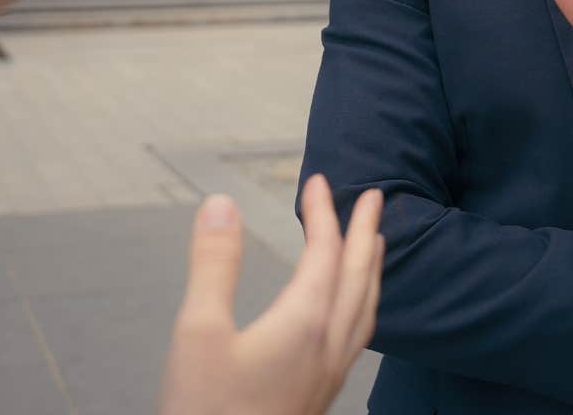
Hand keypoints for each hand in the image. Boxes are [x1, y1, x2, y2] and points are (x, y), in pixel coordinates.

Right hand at [159, 176, 384, 414]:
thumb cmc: (205, 411)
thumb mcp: (198, 332)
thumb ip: (214, 265)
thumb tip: (222, 202)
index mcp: (304, 323)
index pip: (326, 252)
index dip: (324, 212)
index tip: (319, 180)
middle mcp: (328, 346)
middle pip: (359, 276)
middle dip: (365, 232)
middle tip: (373, 197)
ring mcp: (328, 374)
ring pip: (365, 309)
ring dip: (371, 269)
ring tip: (374, 246)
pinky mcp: (319, 396)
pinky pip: (357, 336)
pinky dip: (362, 305)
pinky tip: (350, 314)